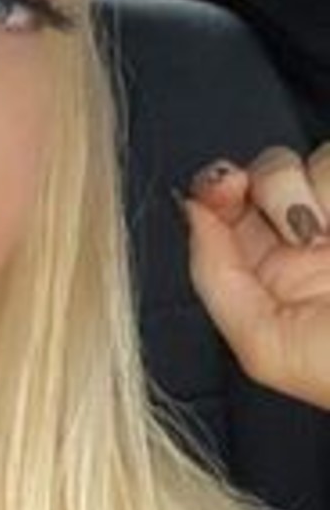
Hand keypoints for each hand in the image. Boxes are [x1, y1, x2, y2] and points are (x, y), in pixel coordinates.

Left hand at [181, 144, 329, 410]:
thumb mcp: (268, 347)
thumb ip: (216, 279)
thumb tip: (191, 211)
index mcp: (277, 275)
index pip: (225, 209)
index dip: (215, 190)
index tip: (223, 188)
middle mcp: (316, 242)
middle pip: (266, 173)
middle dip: (268, 185)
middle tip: (296, 223)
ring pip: (317, 162)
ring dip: (317, 191)